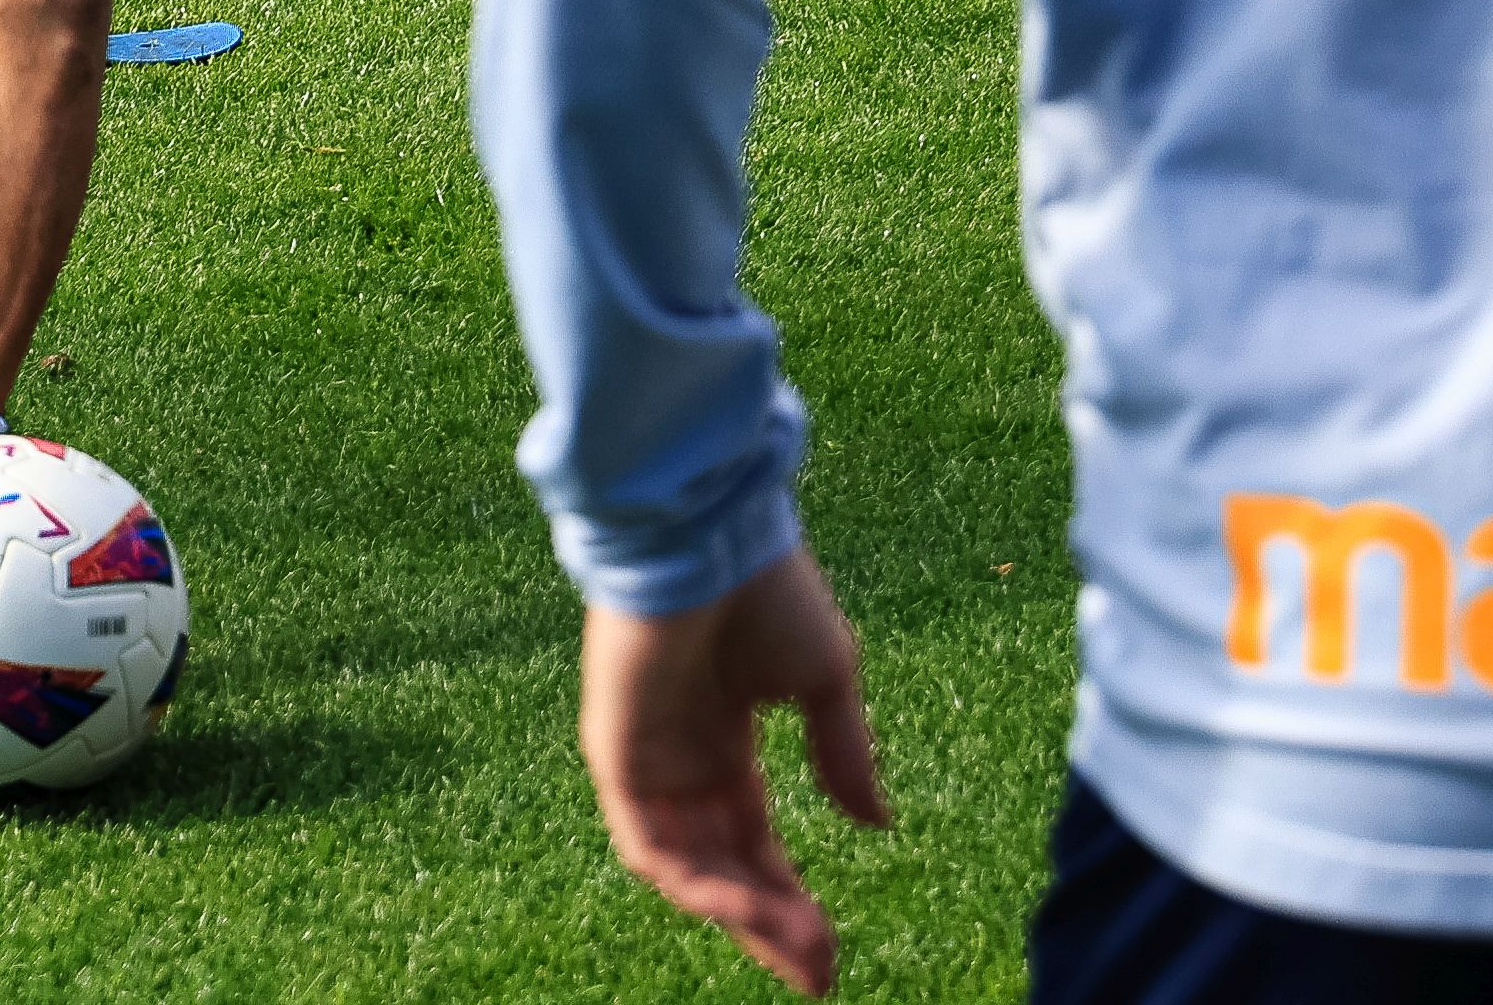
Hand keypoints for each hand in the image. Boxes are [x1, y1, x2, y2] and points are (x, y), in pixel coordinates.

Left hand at [581, 551, 888, 996]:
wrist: (711, 532)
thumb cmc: (766, 588)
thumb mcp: (825, 679)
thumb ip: (843, 753)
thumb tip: (877, 826)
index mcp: (722, 738)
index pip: (752, 838)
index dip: (790, 896)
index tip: (829, 954)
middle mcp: (679, 756)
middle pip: (721, 865)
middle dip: (771, 923)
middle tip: (819, 974)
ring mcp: (643, 757)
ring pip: (686, 867)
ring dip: (742, 915)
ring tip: (799, 952)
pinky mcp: (614, 751)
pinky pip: (648, 843)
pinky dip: (696, 883)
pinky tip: (745, 908)